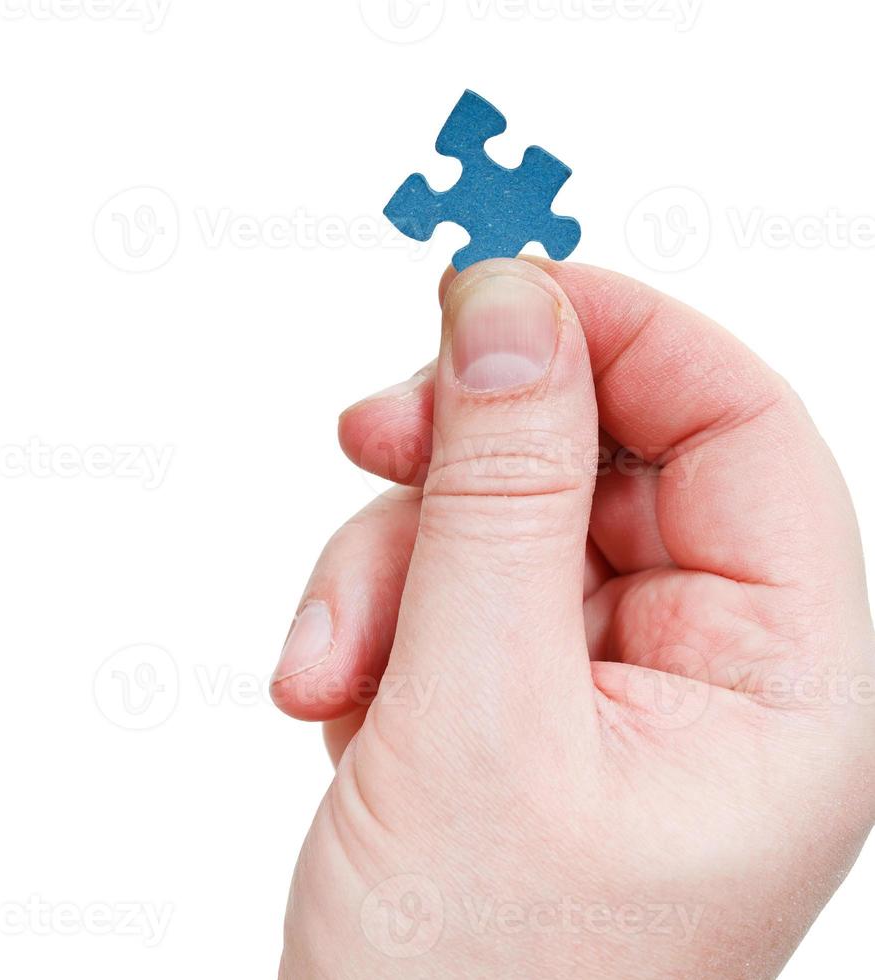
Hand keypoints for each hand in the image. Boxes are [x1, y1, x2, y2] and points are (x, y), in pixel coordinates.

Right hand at [273, 259, 874, 977]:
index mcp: (781, 690)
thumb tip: (508, 301)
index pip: (739, 428)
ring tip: (326, 675)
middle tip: (365, 443)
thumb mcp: (472, 709)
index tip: (488, 289)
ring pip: (499, 525)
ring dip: (386, 568)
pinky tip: (339, 706)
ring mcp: (607, 698)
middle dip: (459, 466)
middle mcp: (711, 682)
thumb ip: (493, 488)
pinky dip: (373, 625)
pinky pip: (448, 595)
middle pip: (598, 463)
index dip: (618, 333)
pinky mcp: (517, 714)